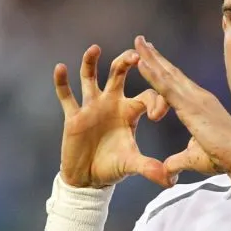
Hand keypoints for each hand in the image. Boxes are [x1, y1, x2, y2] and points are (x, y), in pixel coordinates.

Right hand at [54, 45, 172, 188]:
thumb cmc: (113, 168)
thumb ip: (149, 168)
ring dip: (91, 63)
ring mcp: (91, 107)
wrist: (89, 179)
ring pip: (90, 78)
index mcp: (130, 112)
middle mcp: (111, 103)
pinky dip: (62, 82)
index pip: (147, 96)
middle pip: (119, 74)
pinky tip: (60, 67)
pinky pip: (66, 96)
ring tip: (95, 49)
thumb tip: (170, 181)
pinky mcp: (73, 116)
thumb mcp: (132, 165)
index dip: (155, 102)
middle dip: (126, 63)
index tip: (158, 115)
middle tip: (135, 55)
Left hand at [133, 36, 230, 179]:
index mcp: (201, 104)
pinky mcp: (191, 107)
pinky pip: (167, 87)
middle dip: (155, 56)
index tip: (152, 57)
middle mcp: (199, 96)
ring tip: (137, 43)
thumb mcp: (194, 158)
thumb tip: (167, 170)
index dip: (164, 69)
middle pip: (172, 72)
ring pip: (168, 74)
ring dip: (151, 57)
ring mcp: (195, 99)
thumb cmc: (224, 158)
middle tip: (140, 41)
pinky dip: (153, 74)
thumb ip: (178, 161)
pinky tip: (141, 63)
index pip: (178, 83)